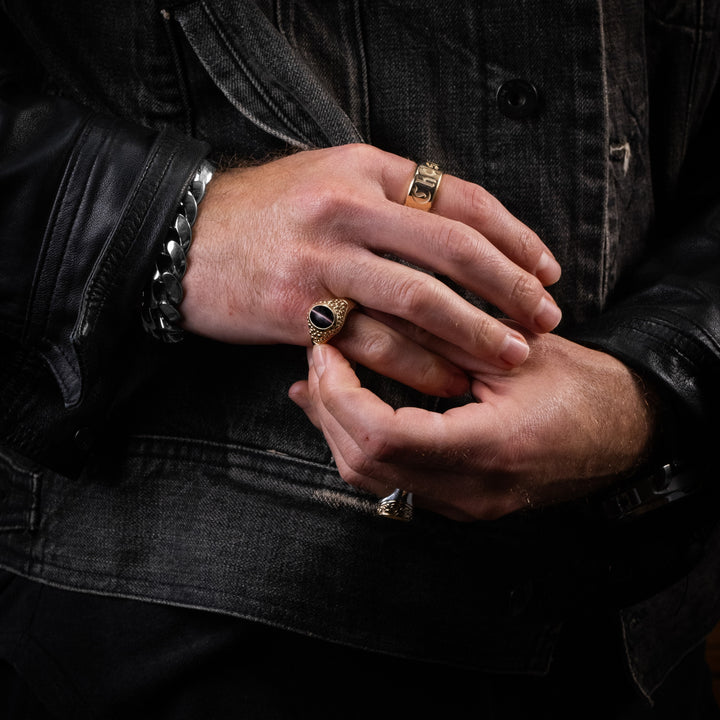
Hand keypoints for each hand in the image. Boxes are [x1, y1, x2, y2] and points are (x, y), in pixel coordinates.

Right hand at [182, 144, 561, 395]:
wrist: (182, 239)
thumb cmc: (262, 213)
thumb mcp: (327, 178)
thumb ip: (388, 196)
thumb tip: (456, 228)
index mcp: (364, 169)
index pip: (459, 198)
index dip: (513, 235)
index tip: (546, 268)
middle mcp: (347, 207)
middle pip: (451, 248)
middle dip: (509, 287)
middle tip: (545, 318)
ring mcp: (322, 259)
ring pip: (419, 300)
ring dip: (474, 332)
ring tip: (511, 356)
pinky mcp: (300, 309)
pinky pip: (375, 342)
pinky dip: (419, 365)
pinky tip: (448, 380)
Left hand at [288, 334, 657, 520]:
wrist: (622, 432)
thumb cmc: (578, 385)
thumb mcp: (510, 349)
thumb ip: (437, 336)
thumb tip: (366, 315)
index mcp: (487, 449)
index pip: (381, 438)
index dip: (339, 393)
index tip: (326, 351)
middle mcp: (470, 491)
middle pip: (363, 463)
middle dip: (327, 407)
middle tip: (319, 356)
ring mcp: (462, 505)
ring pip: (368, 478)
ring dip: (336, 425)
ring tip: (323, 376)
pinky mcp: (458, 502)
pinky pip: (389, 480)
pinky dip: (358, 441)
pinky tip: (346, 407)